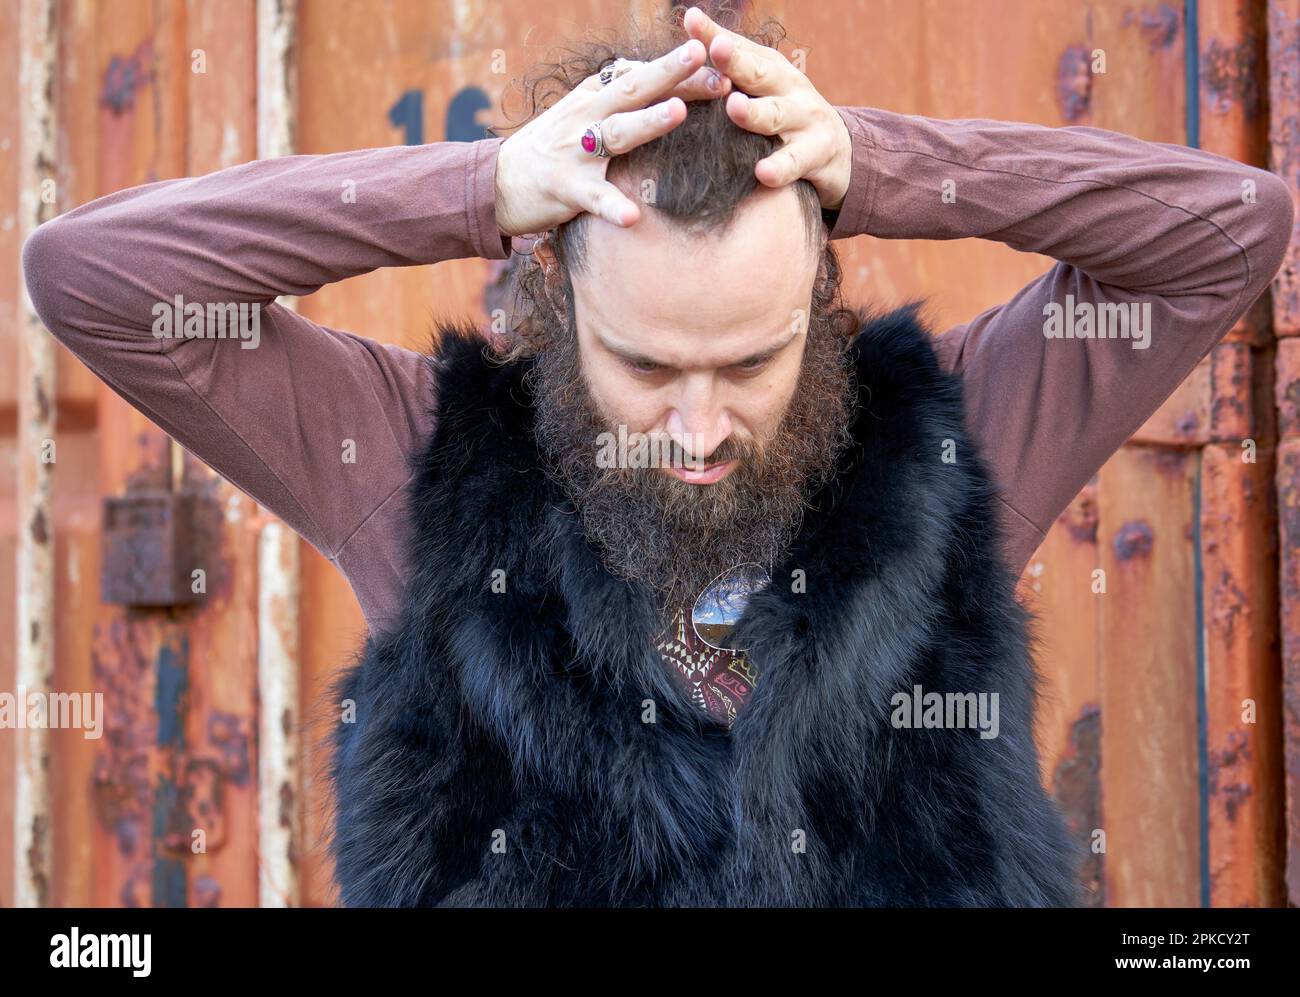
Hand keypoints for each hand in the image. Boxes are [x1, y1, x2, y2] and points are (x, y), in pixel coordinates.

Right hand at [494, 39, 730, 236]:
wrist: (495, 182)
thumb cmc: (548, 148)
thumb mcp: (579, 112)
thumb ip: (613, 95)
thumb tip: (649, 71)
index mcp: (593, 98)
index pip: (640, 75)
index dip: (678, 67)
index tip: (716, 55)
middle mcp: (585, 116)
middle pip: (633, 89)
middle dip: (669, 72)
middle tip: (702, 56)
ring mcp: (575, 152)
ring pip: (616, 133)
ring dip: (647, 122)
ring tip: (677, 112)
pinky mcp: (565, 188)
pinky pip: (593, 198)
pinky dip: (612, 207)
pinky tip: (632, 216)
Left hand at [683, 5, 852, 210]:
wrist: (837, 150)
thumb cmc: (787, 113)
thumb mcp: (764, 85)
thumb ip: (730, 60)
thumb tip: (690, 18)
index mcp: (771, 70)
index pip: (738, 49)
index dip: (713, 36)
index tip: (691, 21)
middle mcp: (789, 89)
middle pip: (760, 74)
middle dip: (737, 62)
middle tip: (716, 49)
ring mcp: (804, 121)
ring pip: (775, 116)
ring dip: (754, 112)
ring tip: (734, 107)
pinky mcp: (817, 155)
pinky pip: (794, 163)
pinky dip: (779, 168)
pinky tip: (762, 172)